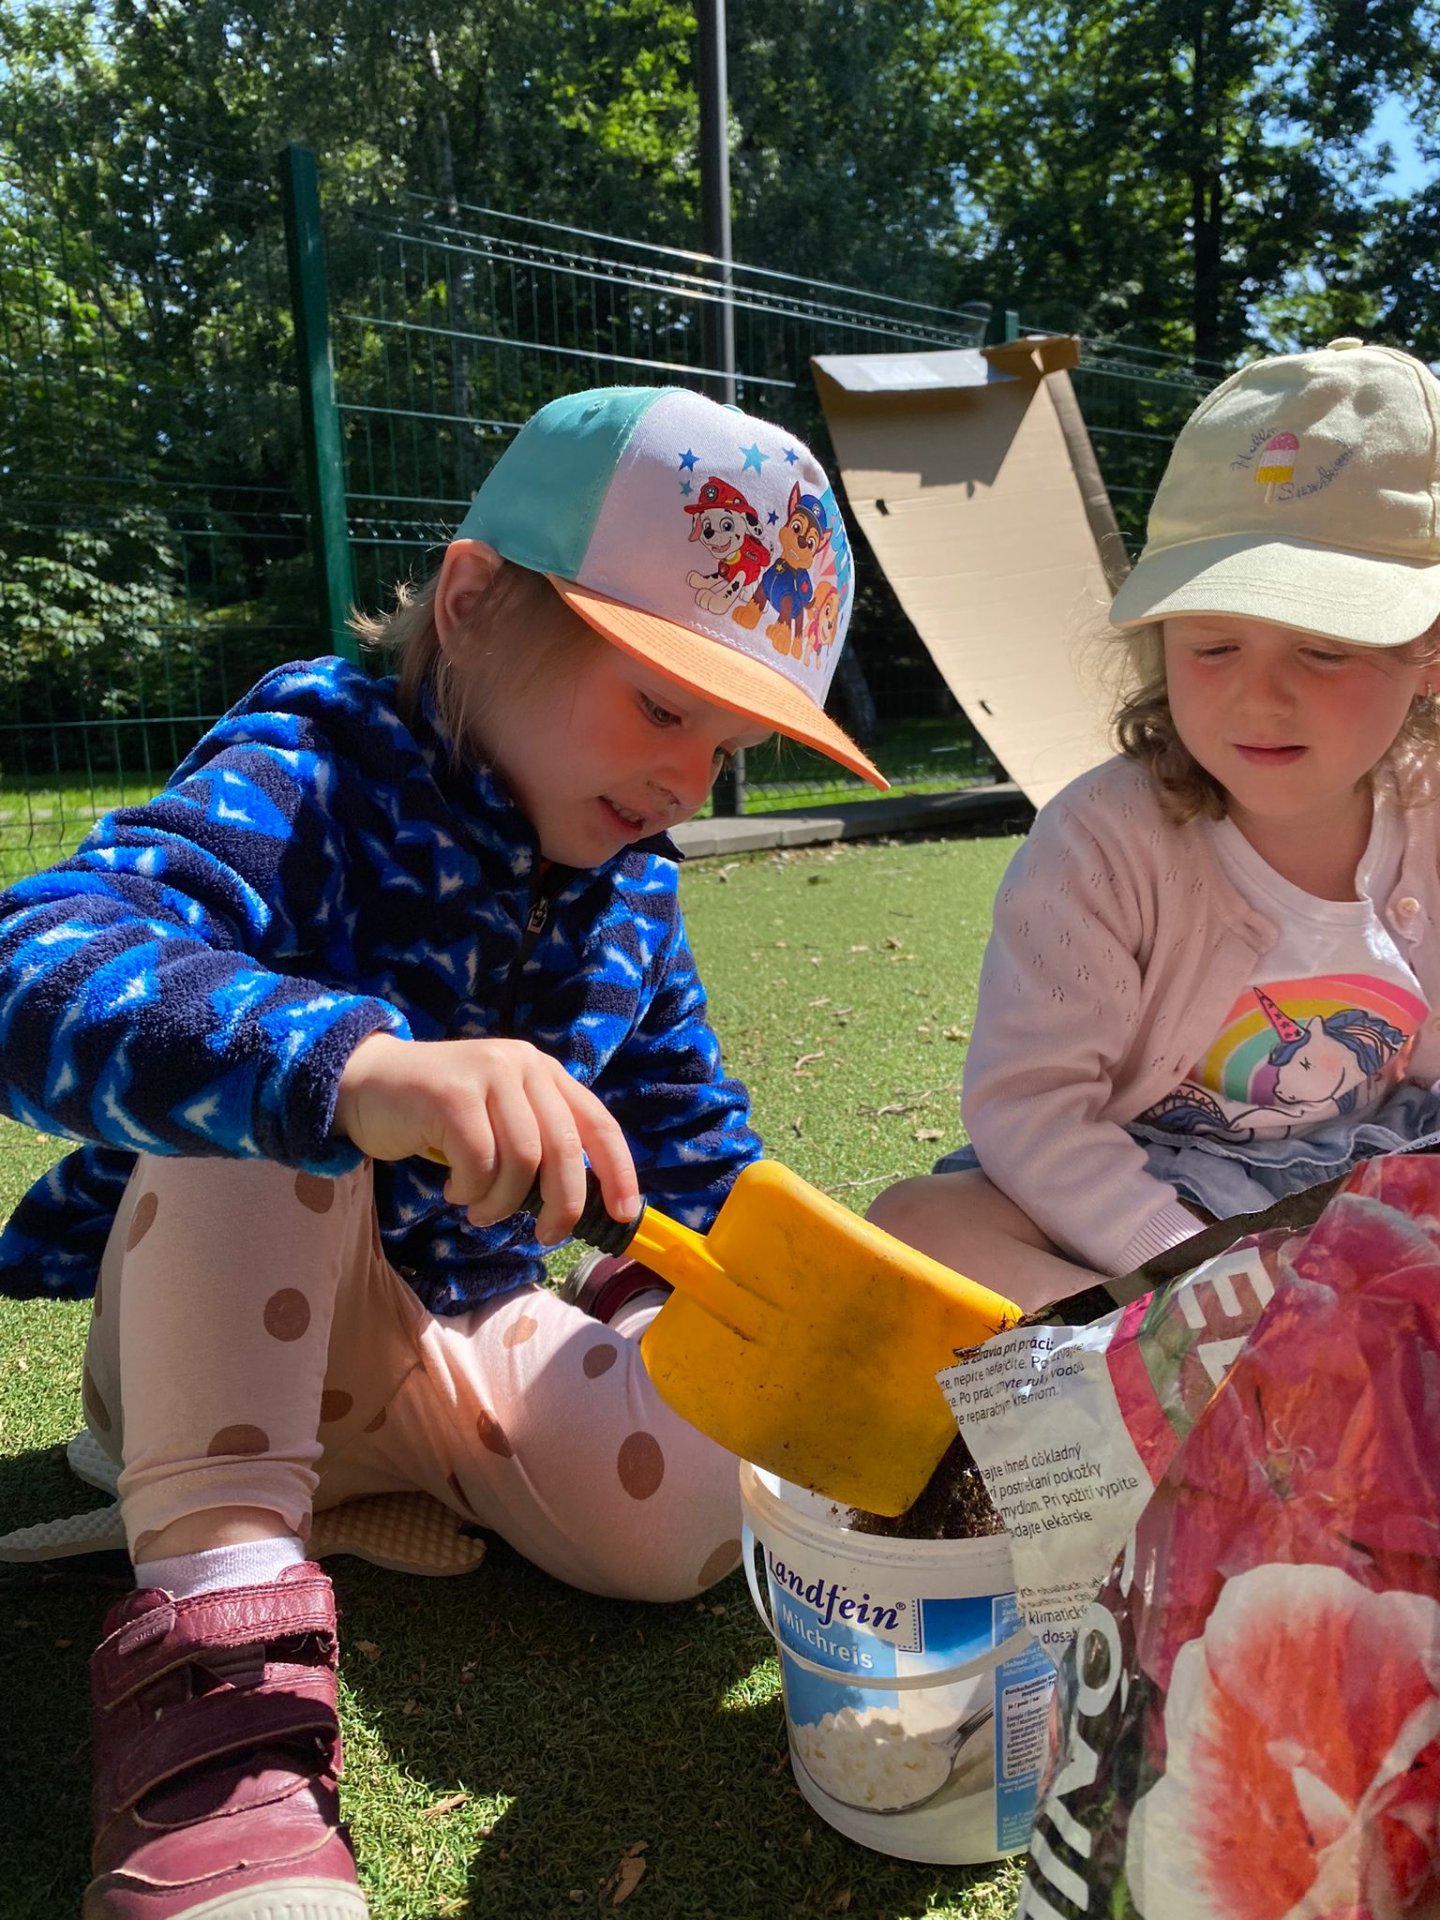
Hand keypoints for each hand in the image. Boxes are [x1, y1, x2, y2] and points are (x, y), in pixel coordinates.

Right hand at [334, 1033, 639, 1243]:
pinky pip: (479, 1163)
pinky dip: (471, 1191)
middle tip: (544, 1236)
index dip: (619, 1172)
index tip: (625, 1215)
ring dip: (503, 1202)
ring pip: (521, 1162)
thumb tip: (576, 1205)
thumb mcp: (499, 1120)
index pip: (599, 1124)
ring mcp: (488, 1075)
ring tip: (480, 1209)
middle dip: (562, 1204)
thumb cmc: (439, 1115)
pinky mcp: (452, 1095)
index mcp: (545, 1073)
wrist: (367, 1083)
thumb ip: (537, 1146)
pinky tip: (453, 1190)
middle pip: (563, 1149)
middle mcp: (523, 1066)